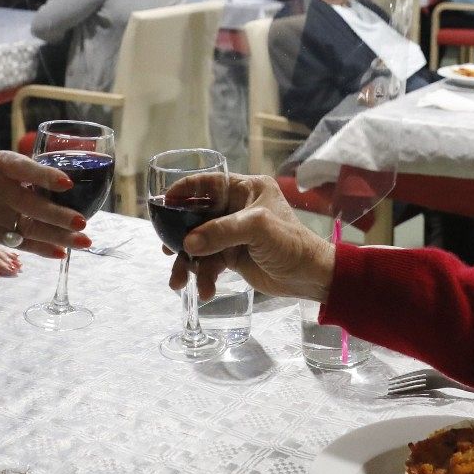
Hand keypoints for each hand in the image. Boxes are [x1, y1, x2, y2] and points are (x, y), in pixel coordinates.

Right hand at [0, 151, 87, 258]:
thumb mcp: (7, 163)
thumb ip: (33, 172)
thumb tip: (74, 185)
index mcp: (3, 165)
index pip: (24, 169)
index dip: (45, 176)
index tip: (67, 183)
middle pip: (28, 205)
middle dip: (57, 215)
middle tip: (82, 221)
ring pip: (29, 228)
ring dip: (58, 237)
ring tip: (83, 241)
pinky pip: (21, 243)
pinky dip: (42, 249)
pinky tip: (62, 252)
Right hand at [171, 175, 335, 302]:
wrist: (310, 277)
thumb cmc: (290, 243)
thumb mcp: (257, 230)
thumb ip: (221, 232)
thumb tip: (188, 243)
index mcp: (246, 189)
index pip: (208, 183)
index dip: (184, 190)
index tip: (163, 204)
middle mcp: (236, 208)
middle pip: (197, 216)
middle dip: (180, 236)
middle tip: (166, 249)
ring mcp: (233, 233)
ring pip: (199, 244)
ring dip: (188, 263)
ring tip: (179, 283)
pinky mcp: (232, 255)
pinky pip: (209, 262)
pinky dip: (204, 276)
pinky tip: (205, 290)